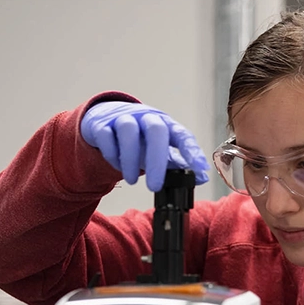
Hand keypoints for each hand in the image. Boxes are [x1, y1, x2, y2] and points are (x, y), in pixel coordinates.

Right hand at [80, 101, 209, 191]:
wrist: (107, 120)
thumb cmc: (140, 137)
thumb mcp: (160, 149)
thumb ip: (179, 163)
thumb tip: (201, 178)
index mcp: (166, 125)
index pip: (182, 135)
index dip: (192, 151)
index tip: (200, 169)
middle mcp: (147, 118)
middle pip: (156, 131)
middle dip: (156, 161)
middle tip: (154, 187)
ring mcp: (124, 118)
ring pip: (128, 130)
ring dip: (131, 159)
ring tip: (132, 180)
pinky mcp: (102, 123)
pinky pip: (106, 135)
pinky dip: (112, 154)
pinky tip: (117, 166)